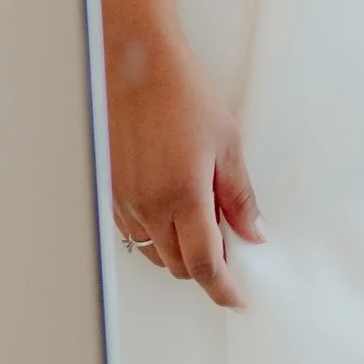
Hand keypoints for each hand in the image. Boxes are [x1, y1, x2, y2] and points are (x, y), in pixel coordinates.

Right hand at [106, 29, 262, 306]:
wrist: (136, 65)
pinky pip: (134, 231)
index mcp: (182, 197)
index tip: (238, 298)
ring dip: (178, 251)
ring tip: (202, 219)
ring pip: (153, 251)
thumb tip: (253, 234)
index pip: (204, 264)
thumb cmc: (181, 95)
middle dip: (205, 266)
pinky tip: (172, 208)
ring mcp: (124, 201)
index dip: (223, 288)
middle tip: (229, 244)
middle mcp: (147, 207)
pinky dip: (156, 233)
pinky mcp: (110, 191)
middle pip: (178, 265)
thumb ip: (240, 197)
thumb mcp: (227, 144)